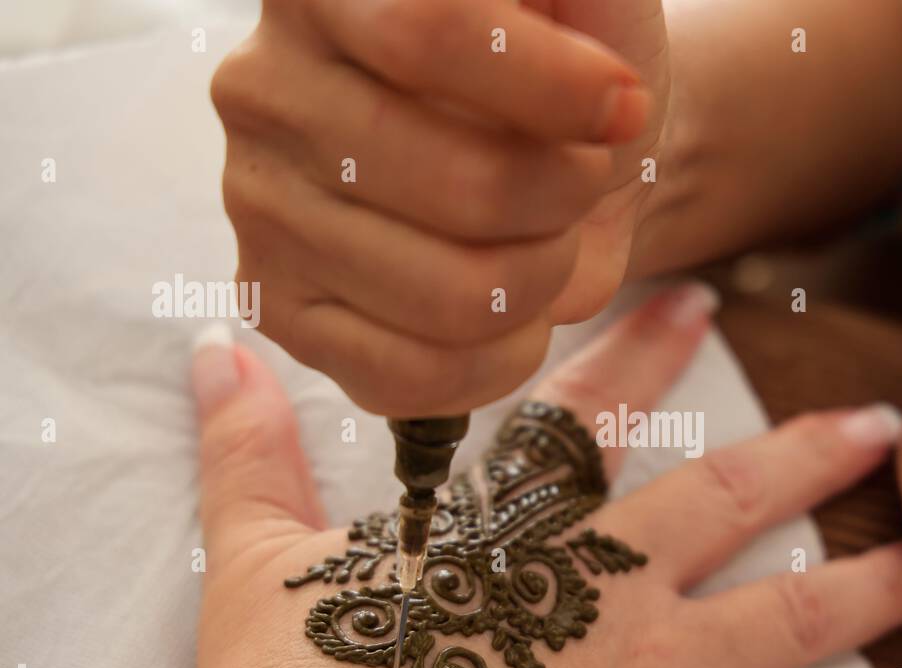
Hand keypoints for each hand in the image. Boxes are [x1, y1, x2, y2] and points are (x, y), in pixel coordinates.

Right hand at [125, 285, 901, 667]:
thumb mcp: (258, 568)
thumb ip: (251, 454)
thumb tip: (211, 352)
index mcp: (520, 531)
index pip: (593, 413)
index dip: (647, 350)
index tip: (701, 302)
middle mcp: (611, 588)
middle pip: (735, 501)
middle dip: (812, 455)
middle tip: (879, 419)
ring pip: (795, 614)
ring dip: (874, 583)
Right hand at [211, 0, 670, 415]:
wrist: (537, 156)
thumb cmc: (557, 79)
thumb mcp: (588, 7)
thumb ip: (586, 9)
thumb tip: (602, 94)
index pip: (430, 32)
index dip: (555, 87)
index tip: (621, 108)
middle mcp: (263, 91)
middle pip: (465, 186)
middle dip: (567, 198)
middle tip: (580, 180)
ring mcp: (259, 210)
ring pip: (456, 295)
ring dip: (546, 279)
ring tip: (547, 242)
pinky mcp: (278, 310)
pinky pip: (419, 376)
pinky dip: (507, 356)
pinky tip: (516, 311)